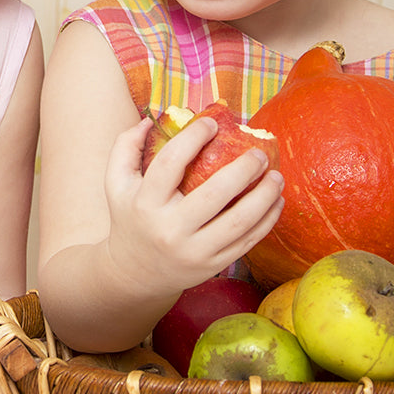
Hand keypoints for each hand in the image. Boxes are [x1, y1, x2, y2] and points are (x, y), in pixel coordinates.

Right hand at [101, 116, 283, 301]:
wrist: (134, 274)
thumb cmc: (130, 218)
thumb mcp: (116, 183)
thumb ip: (125, 147)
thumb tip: (149, 120)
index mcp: (145, 203)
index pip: (171, 163)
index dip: (194, 137)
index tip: (212, 123)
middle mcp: (170, 229)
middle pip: (214, 194)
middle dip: (243, 169)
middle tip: (259, 153)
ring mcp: (194, 251)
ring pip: (238, 222)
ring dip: (264, 197)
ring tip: (277, 176)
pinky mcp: (212, 266)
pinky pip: (246, 242)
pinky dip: (267, 221)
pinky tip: (276, 201)